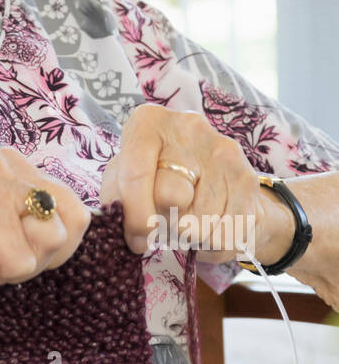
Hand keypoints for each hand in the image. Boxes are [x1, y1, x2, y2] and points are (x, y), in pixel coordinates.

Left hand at [98, 103, 294, 263]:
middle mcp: (189, 128)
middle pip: (169, 196)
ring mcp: (223, 152)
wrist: (214, 179)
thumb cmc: (158, 177)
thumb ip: (117, 198)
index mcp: (150, 122)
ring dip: (188, 234)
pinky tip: (209, 224)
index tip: (136, 238)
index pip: (135, 173)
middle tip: (163, 221)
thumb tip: (131, 232)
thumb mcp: (125, 178)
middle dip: (162, 221)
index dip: (133, 215)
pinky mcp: (247, 181)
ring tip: (186, 219)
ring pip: (197, 221)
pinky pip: (223, 233)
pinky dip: (211, 242)